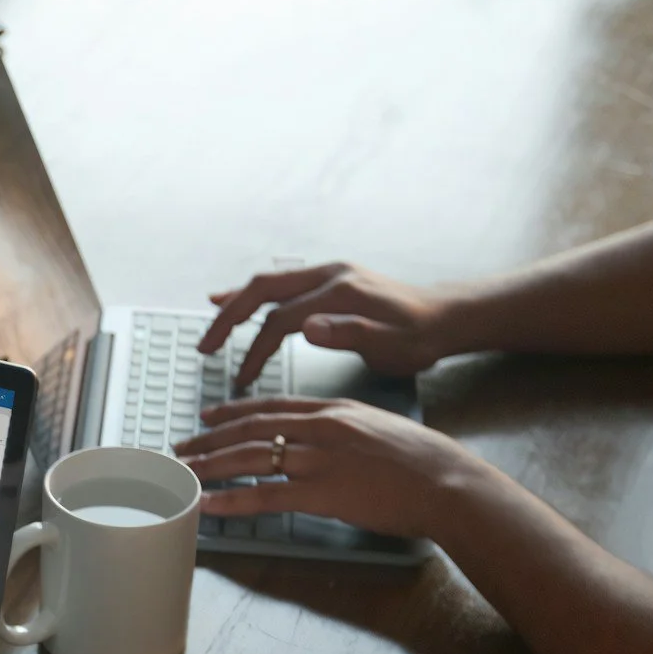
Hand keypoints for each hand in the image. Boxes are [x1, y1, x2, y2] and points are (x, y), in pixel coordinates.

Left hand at [174, 396, 483, 541]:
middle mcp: (321, 428)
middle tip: (182, 447)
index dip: (234, 411)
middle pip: (251, 429)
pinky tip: (209, 503)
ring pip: (251, 458)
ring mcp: (319, 459)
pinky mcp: (323, 493)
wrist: (446, 481)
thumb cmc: (420, 460)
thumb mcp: (377, 427)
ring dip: (211, 465)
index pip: (271, 406)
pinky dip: (232, 499)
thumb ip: (343, 427)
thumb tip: (322, 434)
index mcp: (333, 410)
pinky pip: (266, 495)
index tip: (209, 416)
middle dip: (211, 438)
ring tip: (185, 473)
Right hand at [202, 262, 453, 389]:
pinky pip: (282, 284)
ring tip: (212, 321)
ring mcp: (329, 274)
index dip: (256, 350)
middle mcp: (330, 275)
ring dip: (237, 303)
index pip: (281, 320)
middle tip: (206, 346)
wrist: (447, 317)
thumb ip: (351, 335)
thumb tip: (307, 328)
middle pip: (264, 290)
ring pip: (270, 283)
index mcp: (341, 293)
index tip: (242, 379)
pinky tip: (234, 298)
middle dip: (230, 317)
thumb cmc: (421, 338)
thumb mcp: (393, 346)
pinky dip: (255, 295)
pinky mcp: (331, 280)